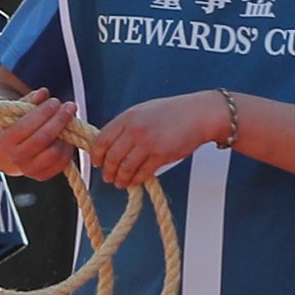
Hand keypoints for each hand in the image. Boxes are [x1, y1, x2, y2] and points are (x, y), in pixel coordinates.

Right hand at [0, 87, 78, 180]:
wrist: (2, 150)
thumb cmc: (11, 124)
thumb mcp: (14, 110)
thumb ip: (29, 100)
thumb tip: (43, 93)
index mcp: (4, 141)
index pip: (27, 127)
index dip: (44, 113)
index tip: (55, 101)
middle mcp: (16, 158)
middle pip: (44, 139)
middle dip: (59, 120)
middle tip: (69, 106)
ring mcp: (29, 170)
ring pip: (55, 153)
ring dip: (67, 134)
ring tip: (69, 119)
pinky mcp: (42, 175)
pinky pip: (61, 163)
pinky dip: (68, 148)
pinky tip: (68, 134)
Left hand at [89, 90, 234, 187]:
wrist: (198, 115)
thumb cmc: (173, 112)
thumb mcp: (143, 111)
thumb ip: (127, 125)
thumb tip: (112, 143)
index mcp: (128, 117)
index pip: (102, 139)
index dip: (96, 154)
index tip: (97, 162)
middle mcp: (135, 130)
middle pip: (112, 157)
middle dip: (108, 170)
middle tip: (108, 177)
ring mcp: (147, 143)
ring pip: (125, 168)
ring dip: (120, 179)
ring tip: (120, 182)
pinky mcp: (160, 155)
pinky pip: (142, 173)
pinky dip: (136, 180)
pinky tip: (135, 181)